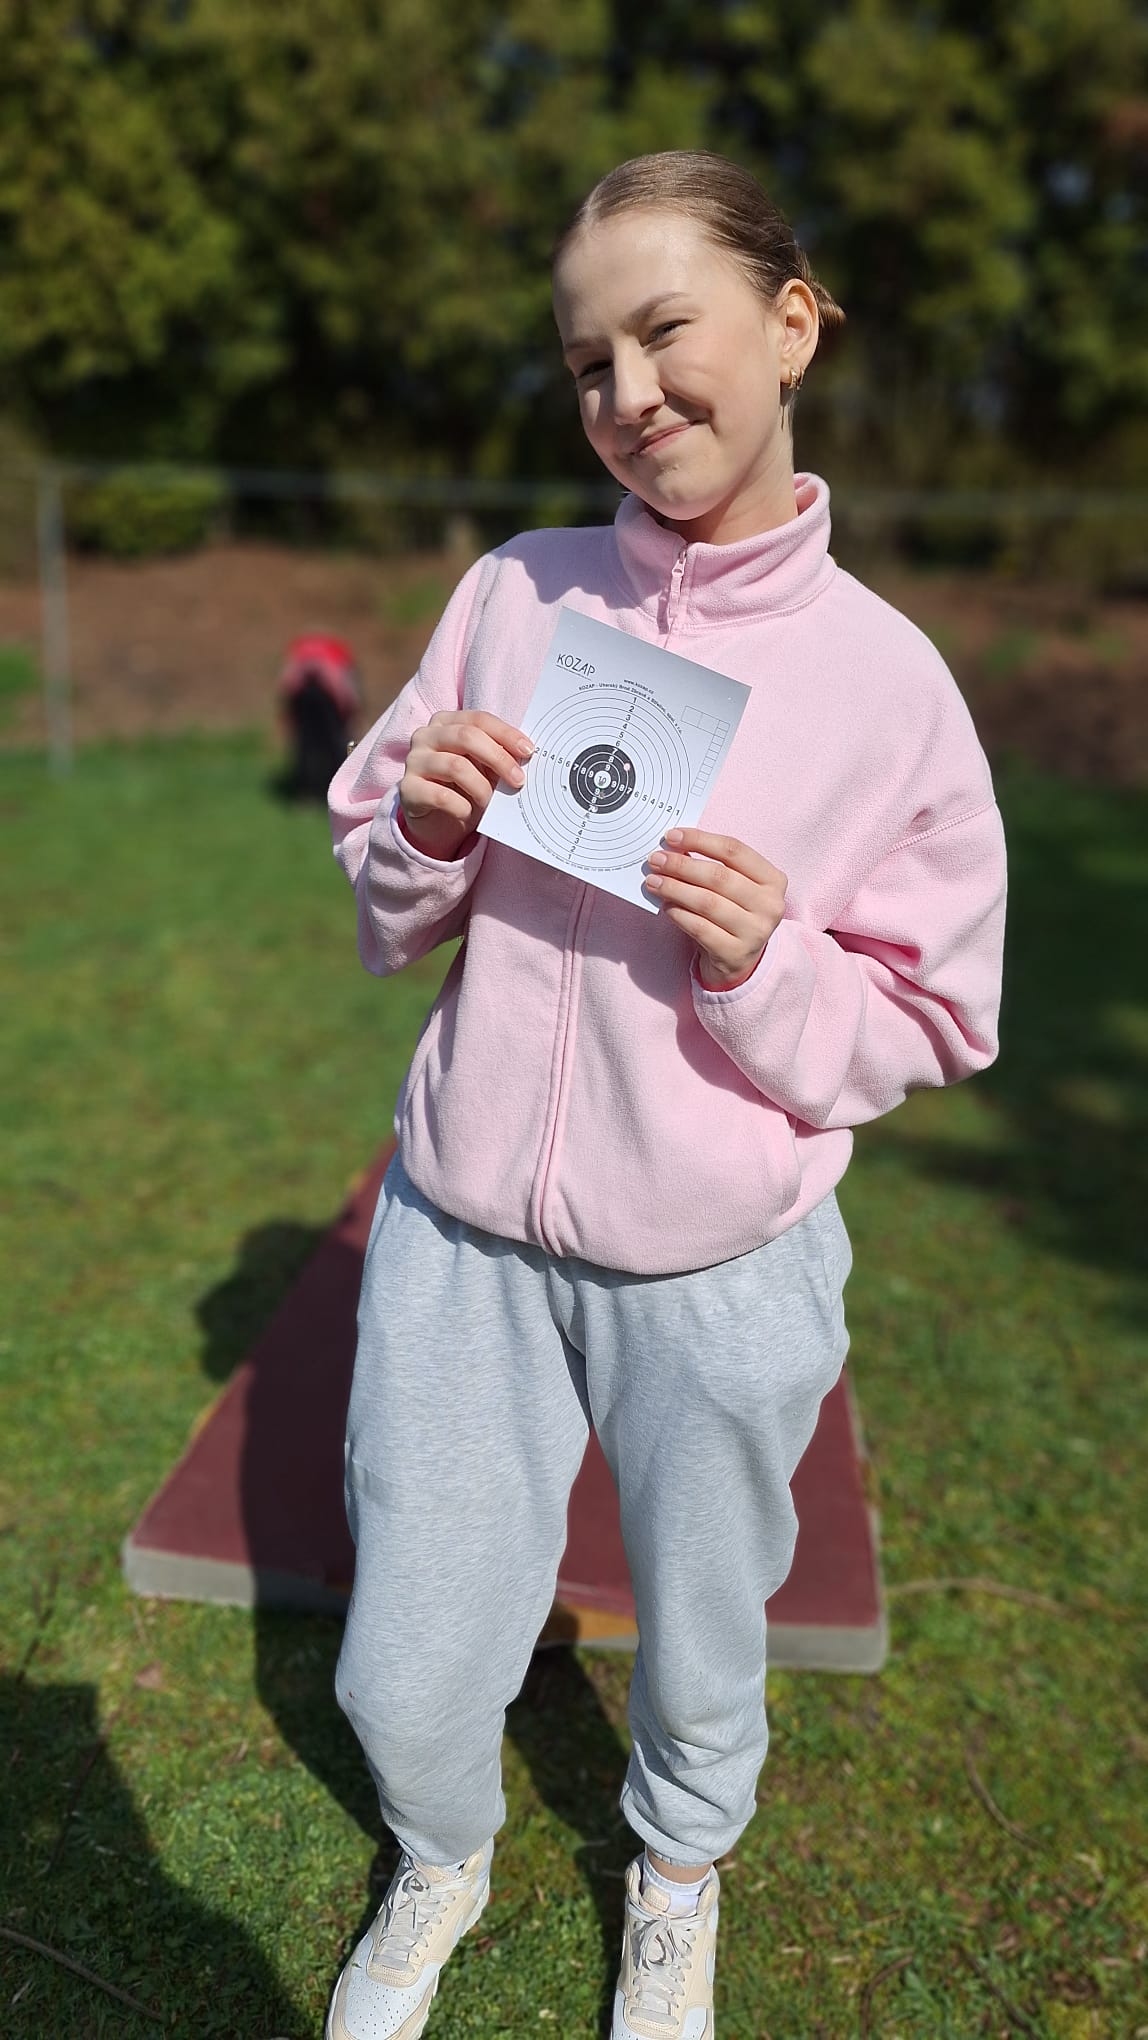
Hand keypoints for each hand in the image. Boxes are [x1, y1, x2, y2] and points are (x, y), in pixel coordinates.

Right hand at [399, 710, 533, 859]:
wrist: (437, 821)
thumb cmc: (465, 788)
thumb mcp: (484, 768)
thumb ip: (500, 756)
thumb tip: (526, 756)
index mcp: (446, 722)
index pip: (479, 719)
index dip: (506, 734)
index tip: (529, 751)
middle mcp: (425, 736)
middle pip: (467, 737)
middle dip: (499, 758)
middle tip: (519, 781)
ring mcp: (414, 761)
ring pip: (456, 766)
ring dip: (482, 787)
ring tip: (491, 803)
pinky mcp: (408, 789)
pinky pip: (441, 796)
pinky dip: (462, 807)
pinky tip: (467, 813)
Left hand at [644, 828, 786, 988]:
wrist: (740, 959)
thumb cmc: (732, 913)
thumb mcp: (733, 887)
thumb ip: (712, 865)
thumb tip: (673, 847)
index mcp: (773, 879)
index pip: (734, 850)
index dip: (700, 840)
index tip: (671, 836)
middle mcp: (770, 905)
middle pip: (719, 877)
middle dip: (682, 866)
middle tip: (656, 860)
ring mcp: (755, 932)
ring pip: (708, 903)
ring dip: (675, 889)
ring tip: (653, 882)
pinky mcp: (735, 953)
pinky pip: (700, 928)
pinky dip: (679, 914)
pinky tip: (666, 906)